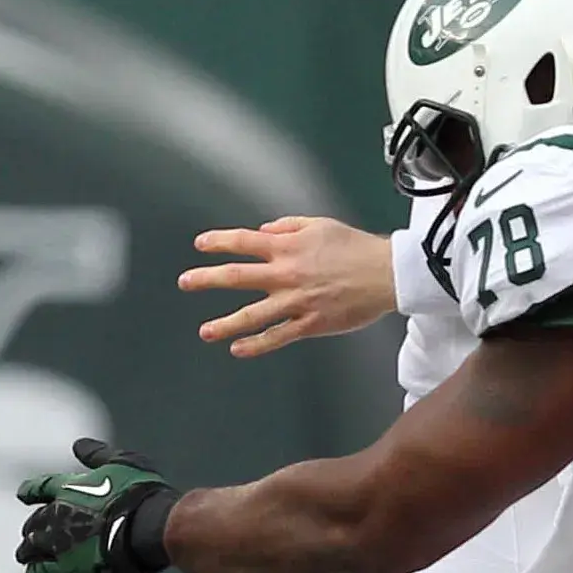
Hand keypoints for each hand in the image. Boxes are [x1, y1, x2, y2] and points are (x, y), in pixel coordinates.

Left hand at [17, 439, 178, 572]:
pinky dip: (35, 570)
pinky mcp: (68, 568)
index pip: (39, 488)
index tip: (23, 494)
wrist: (150, 527)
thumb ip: (96, 455)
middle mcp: (57, 515)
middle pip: (34, 521)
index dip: (30, 491)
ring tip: (26, 553)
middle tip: (30, 531)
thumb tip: (78, 444)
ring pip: (32, 547)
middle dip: (32, 525)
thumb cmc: (140, 492)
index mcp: (68, 488)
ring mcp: (60, 543)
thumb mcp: (122, 462)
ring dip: (28, 548)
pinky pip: (42, 570)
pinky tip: (32, 571)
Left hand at [180, 216, 395, 356]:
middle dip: (206, 279)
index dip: (218, 242)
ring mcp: (296, 301)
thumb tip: (263, 230)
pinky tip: (238, 348)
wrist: (386, 273)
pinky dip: (256, 344)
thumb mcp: (320, 224)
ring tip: (205, 331)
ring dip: (224, 324)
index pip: (243, 242)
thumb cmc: (355, 247)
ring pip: (252, 314)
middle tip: (186, 282)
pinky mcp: (310, 323)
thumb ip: (288, 226)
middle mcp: (286, 273)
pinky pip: (277, 336)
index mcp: (288, 246)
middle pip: (237, 276)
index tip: (200, 245)